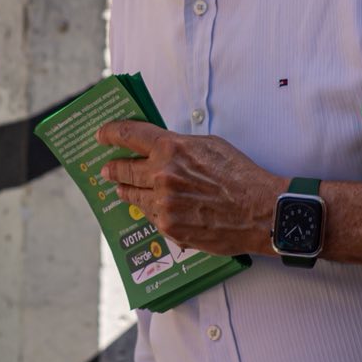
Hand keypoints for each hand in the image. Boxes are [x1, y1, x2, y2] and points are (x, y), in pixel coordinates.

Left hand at [97, 121, 283, 257]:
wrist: (260, 211)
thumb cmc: (240, 176)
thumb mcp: (209, 146)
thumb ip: (178, 146)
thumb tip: (160, 148)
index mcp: (171, 149)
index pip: (128, 135)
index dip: (110, 133)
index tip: (101, 135)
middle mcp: (161, 176)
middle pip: (123, 169)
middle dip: (113, 167)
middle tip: (107, 168)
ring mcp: (163, 204)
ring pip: (132, 195)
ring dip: (125, 190)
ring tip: (121, 188)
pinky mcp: (168, 227)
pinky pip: (150, 216)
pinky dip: (151, 210)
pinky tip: (155, 208)